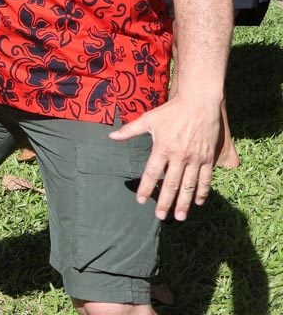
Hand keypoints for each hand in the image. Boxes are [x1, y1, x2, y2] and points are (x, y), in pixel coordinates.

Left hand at [109, 94, 220, 220]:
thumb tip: (111, 136)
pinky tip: (199, 202)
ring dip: (184, 203)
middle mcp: (179, 156)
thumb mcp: (149, 118)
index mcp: (163, 148)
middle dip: (165, 202)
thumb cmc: (172, 110)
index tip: (140, 200)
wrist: (199, 102)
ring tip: (179, 216)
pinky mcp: (208, 158)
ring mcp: (195, 158)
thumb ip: (130, 130)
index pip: (152, 173)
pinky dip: (202, 192)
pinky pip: (205, 179)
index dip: (145, 187)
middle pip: (171, 184)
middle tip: (160, 217)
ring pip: (189, 185)